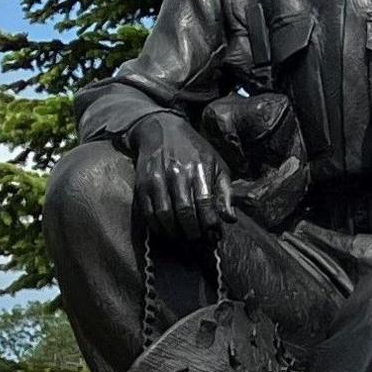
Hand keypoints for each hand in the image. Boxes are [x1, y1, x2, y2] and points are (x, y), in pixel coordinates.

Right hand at [128, 113, 229, 243]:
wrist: (162, 129)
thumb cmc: (195, 151)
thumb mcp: (217, 165)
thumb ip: (225, 193)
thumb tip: (230, 219)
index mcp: (199, 169)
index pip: (205, 204)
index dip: (210, 225)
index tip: (215, 237)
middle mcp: (177, 173)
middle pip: (185, 212)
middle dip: (194, 233)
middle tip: (199, 243)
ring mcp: (157, 178)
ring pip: (164, 215)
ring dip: (175, 233)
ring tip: (184, 240)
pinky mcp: (142, 183)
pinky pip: (148, 212)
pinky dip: (157, 227)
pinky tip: (167, 232)